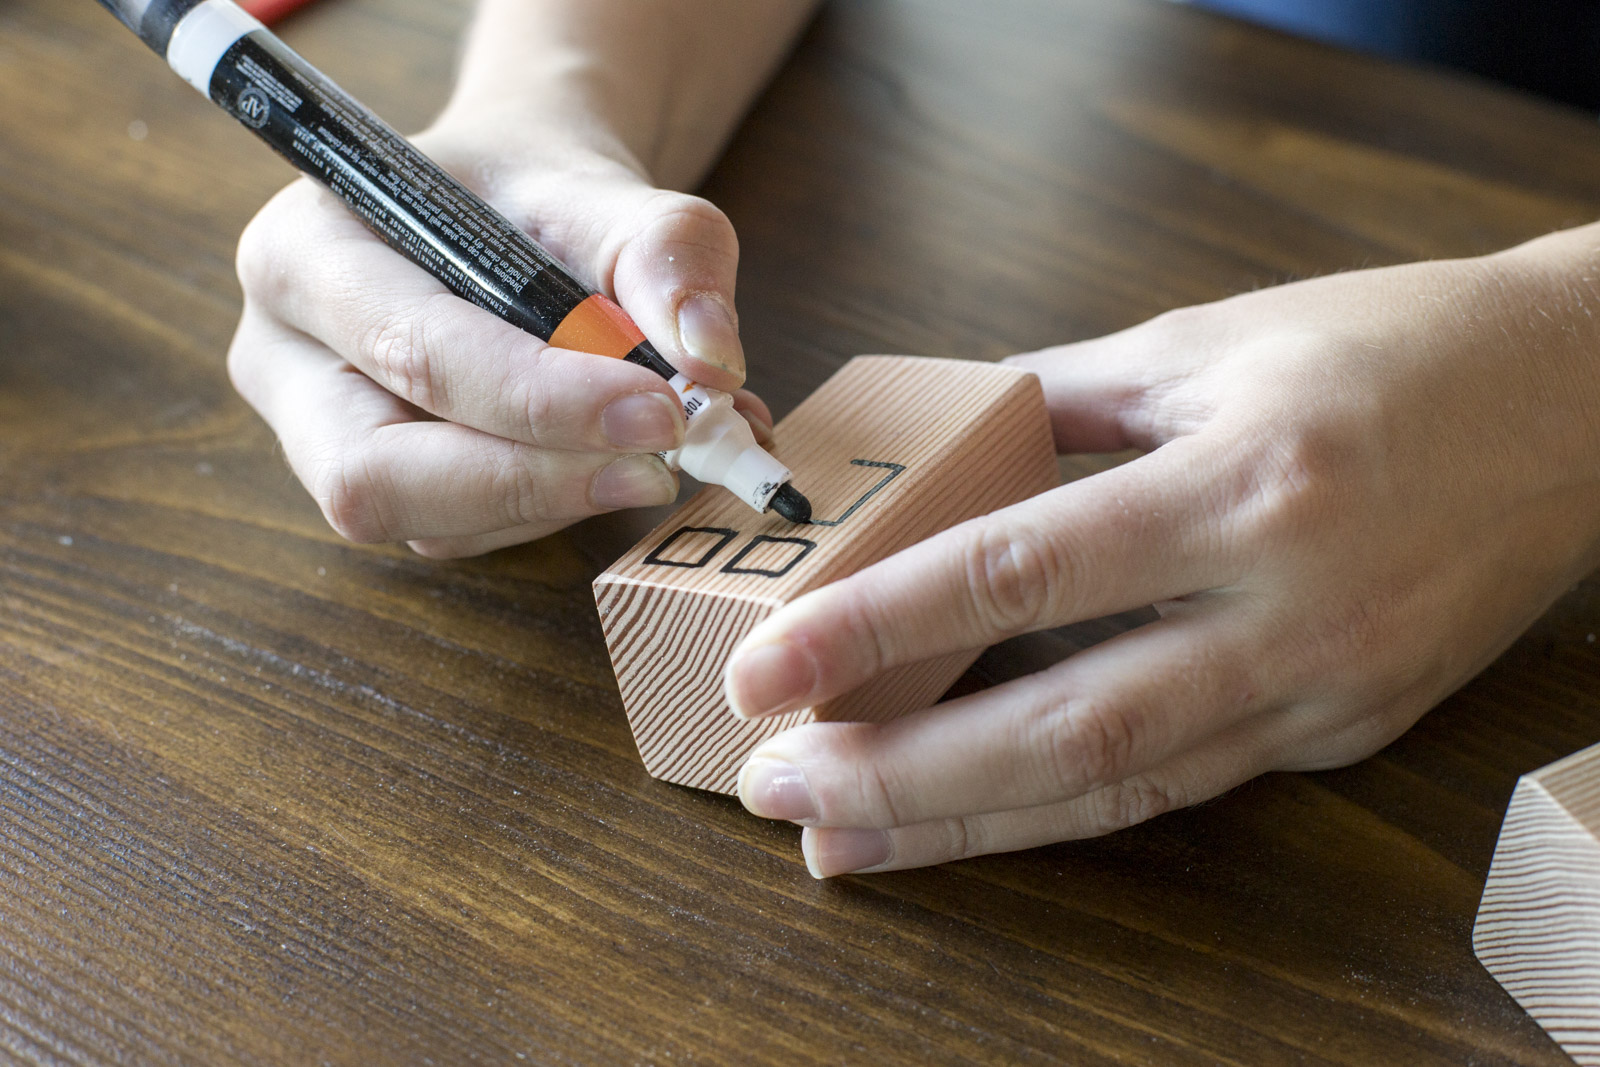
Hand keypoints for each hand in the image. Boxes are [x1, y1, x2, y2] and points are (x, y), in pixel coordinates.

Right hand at [228, 129, 774, 558]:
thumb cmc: (541, 198)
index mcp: (308, 254)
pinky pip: (466, 534)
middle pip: (377, 474)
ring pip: (429, 521)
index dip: (538, 400)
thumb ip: (668, 256)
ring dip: (558, 499)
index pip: (412, 350)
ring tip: (663, 450)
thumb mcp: (613, 193)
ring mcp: (319, 438)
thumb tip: (711, 361)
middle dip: (532, 480)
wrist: (515, 214)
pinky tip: (622, 461)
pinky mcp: (382, 489)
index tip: (660, 409)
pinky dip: (559, 507)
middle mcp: (284, 357)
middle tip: (660, 462)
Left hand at [726, 230, 1599, 876]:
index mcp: (1246, 484)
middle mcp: (1289, 610)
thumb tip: (921, 448)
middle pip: (1063, 728)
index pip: (1019, 570)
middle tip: (777, 791)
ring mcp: (1325, 691)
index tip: (763, 670)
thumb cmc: (1388, 348)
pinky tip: (969, 821)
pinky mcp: (1343, 732)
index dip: (874, 627)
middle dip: (901, 776)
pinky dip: (1061, 809)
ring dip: (964, 826)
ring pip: (1117, 788)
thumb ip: (1054, 400)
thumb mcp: (1207, 343)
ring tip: (841, 840)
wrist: (1585, 403)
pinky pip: (1178, 784)